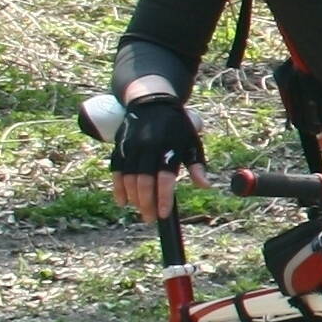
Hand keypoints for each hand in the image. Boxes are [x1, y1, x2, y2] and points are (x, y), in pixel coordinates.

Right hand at [110, 94, 208, 220]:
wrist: (152, 102)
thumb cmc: (177, 127)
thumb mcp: (191, 142)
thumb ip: (197, 166)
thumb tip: (206, 186)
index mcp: (168, 147)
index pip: (165, 178)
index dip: (164, 198)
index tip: (164, 214)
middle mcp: (148, 146)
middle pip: (144, 181)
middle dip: (147, 203)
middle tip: (150, 218)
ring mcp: (131, 146)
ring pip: (129, 178)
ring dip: (133, 198)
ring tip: (141, 211)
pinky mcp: (120, 146)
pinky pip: (116, 170)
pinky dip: (117, 187)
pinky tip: (122, 202)